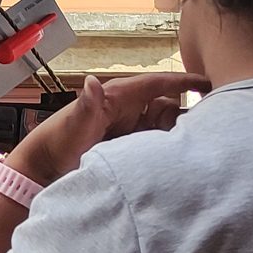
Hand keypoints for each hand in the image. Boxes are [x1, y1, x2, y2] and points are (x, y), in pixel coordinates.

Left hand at [7, 73, 206, 183]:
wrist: (46, 170)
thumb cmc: (57, 143)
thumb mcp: (73, 126)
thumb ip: (85, 107)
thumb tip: (92, 82)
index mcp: (118, 98)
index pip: (157, 84)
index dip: (183, 82)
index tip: (206, 82)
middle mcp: (129, 110)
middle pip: (168, 105)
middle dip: (186, 112)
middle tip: (206, 125)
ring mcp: (131, 129)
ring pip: (166, 125)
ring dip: (178, 133)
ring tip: (195, 144)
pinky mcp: (131, 147)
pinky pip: (157, 143)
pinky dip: (168, 148)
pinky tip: (179, 158)